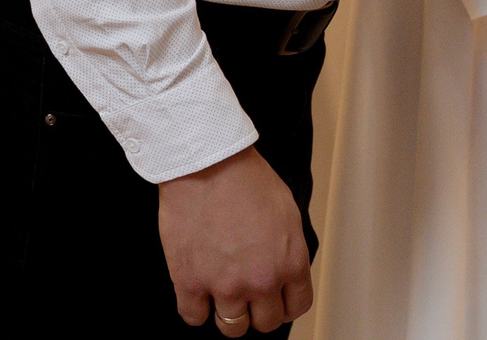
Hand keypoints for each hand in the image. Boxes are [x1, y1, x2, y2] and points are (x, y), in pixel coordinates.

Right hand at [160, 146, 312, 332]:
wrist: (208, 163)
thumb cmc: (248, 179)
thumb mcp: (288, 212)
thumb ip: (289, 249)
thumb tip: (284, 271)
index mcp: (290, 262)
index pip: (296, 307)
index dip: (285, 305)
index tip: (276, 300)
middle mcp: (261, 281)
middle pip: (265, 323)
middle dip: (259, 310)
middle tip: (248, 296)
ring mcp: (224, 286)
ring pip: (231, 327)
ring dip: (229, 314)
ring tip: (223, 295)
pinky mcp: (190, 282)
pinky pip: (194, 317)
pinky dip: (196, 308)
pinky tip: (198, 292)